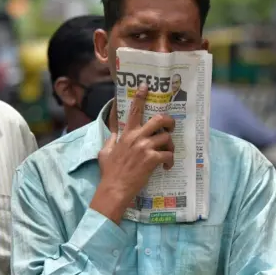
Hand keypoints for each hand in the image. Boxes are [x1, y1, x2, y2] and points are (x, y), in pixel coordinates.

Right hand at [91, 84, 174, 223]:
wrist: (114, 188)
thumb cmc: (109, 172)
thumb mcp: (105, 151)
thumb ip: (112, 139)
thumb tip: (114, 132)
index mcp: (126, 134)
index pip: (134, 111)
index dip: (141, 96)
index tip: (146, 86)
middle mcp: (137, 137)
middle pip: (159, 120)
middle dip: (169, 121)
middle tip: (171, 127)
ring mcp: (145, 148)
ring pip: (166, 138)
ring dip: (170, 145)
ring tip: (167, 154)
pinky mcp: (152, 159)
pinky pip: (168, 154)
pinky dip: (169, 160)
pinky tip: (165, 167)